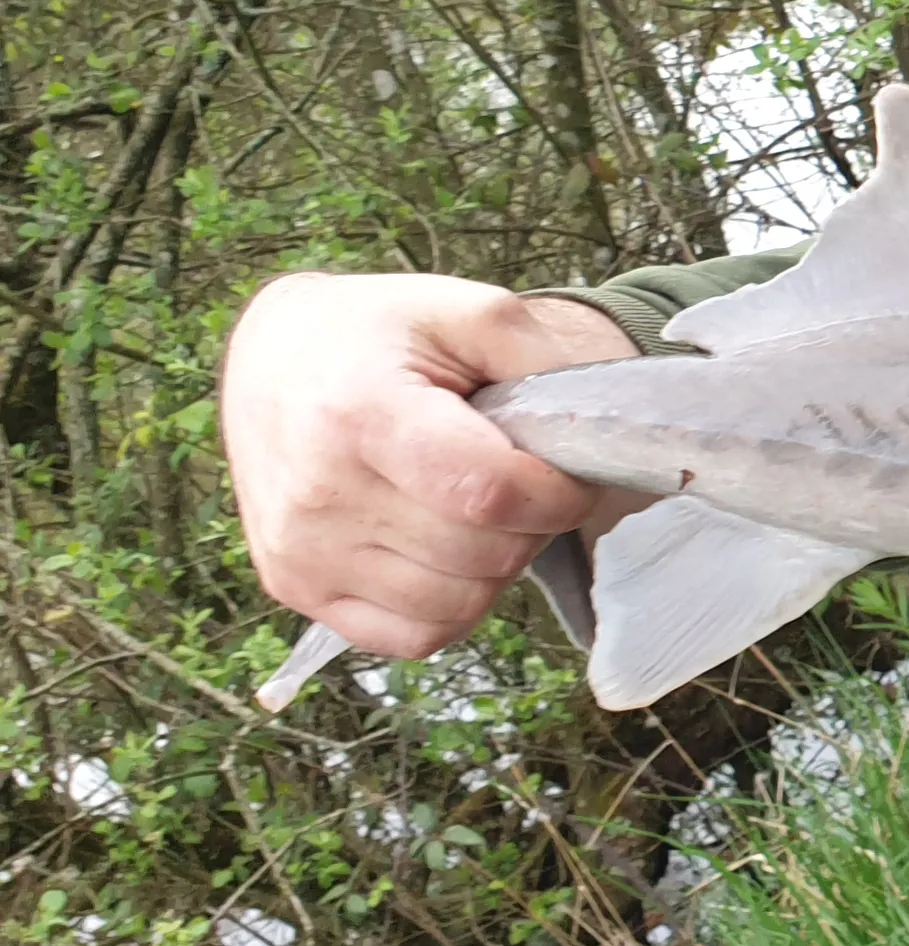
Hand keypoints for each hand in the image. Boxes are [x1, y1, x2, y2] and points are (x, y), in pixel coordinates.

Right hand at [221, 275, 640, 658]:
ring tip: (478, 509)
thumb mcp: (466, 310)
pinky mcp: (295, 588)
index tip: (565, 471)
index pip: (488, 493)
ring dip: (497, 565)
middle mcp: (318, 494)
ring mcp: (300, 552)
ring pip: (458, 604)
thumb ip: (540, 358)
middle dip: (531, 523)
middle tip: (520, 481)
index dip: (555, 492)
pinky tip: (448, 550)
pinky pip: (415, 635)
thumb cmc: (380, 333)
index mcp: (359, 414)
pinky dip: (455, 604)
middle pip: (482, 554)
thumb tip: (597, 431)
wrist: (275, 357)